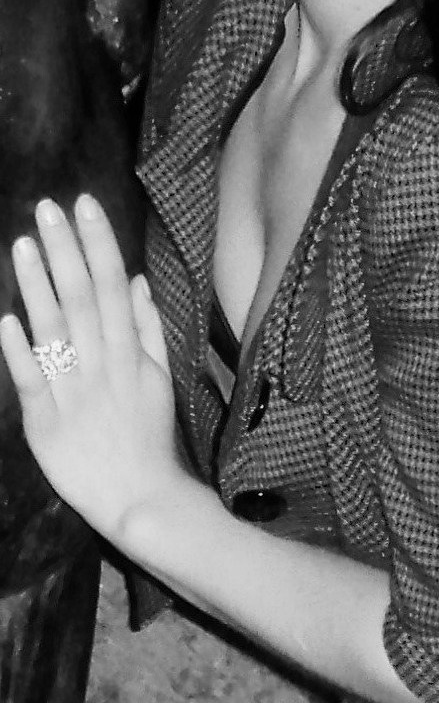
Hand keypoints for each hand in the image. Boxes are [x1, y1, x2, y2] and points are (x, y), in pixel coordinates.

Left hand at [0, 193, 185, 545]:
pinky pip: (32, 383)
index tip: (85, 204)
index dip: (99, 243)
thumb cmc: (148, 434)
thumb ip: (147, 326)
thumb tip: (137, 280)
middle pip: (82, 298)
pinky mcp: (45, 424)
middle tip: (48, 207)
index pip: (113, 285)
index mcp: (130, 352)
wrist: (140, 498)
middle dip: (66, 250)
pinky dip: (20, 351)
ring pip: (54, 331)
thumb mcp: (159, 376)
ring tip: (23, 244)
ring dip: (38, 286)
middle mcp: (102, 365)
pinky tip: (6, 319)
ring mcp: (73, 393)